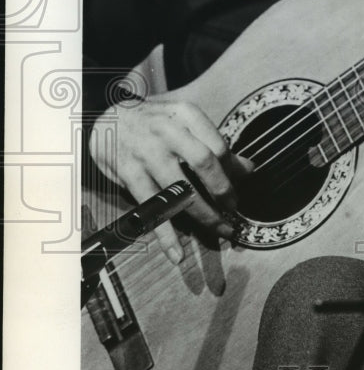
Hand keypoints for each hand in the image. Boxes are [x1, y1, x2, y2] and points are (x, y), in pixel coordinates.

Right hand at [89, 96, 253, 262]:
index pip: (218, 146)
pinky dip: (165, 235)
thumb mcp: (184, 123)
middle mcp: (166, 131)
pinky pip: (152, 210)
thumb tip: (249, 168)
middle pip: (203, 163)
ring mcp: (146, 154)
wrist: (107, 120)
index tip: (238, 187)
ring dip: (204, 215)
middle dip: (223, 191)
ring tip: (221, 229)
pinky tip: (177, 254)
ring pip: (180, 191)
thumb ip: (215, 144)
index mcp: (185, 115)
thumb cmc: (155, 123)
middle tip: (233, 209)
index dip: (232, 171)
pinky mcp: (129, 176)